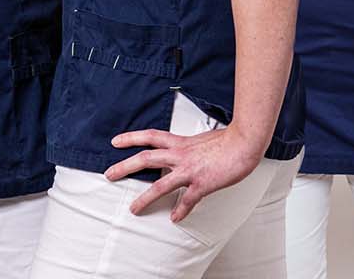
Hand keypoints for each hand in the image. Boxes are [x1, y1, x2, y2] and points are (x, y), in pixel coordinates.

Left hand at [104, 125, 261, 221]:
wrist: (244, 142)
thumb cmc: (228, 139)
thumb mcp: (202, 138)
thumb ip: (191, 145)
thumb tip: (188, 150)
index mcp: (180, 142)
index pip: (149, 137)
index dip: (130, 138)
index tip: (115, 142)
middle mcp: (180, 155)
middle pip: (145, 159)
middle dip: (124, 167)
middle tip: (109, 174)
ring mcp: (189, 170)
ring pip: (160, 185)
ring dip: (145, 198)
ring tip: (134, 208)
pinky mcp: (202, 184)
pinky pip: (187, 200)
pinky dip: (181, 210)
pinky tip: (175, 218)